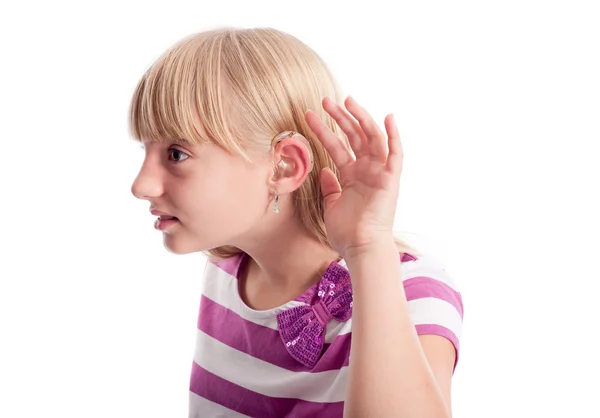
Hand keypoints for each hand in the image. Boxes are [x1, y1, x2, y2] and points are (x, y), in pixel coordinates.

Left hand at [305, 96, 403, 258]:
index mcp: (352, 176)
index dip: (324, 130)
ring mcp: (379, 173)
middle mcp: (366, 171)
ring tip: (345, 101)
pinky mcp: (391, 179)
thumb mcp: (331, 205)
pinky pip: (396, 153)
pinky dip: (394, 135)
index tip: (309, 115)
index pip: (337, 146)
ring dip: (360, 118)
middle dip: (340, 117)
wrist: (360, 248)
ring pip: (371, 138)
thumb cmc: (346, 233)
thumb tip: (324, 170)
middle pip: (354, 136)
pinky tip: (387, 117)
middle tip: (324, 100)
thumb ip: (329, 187)